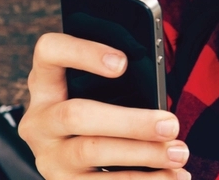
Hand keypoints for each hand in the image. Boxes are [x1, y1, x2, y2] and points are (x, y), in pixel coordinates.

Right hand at [18, 33, 191, 178]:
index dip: (83, 53)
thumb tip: (160, 91)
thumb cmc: (97, 115)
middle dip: (130, 121)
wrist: (74, 162)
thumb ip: (118, 85)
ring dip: (143, 154)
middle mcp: (39, 121)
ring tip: (179, 153)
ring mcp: (49, 156)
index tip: (124, 63)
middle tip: (171, 125)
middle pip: (76, 114)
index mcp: (46, 84)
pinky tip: (174, 175)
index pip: (50, 52)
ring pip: (91, 152)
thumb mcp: (96, 94)